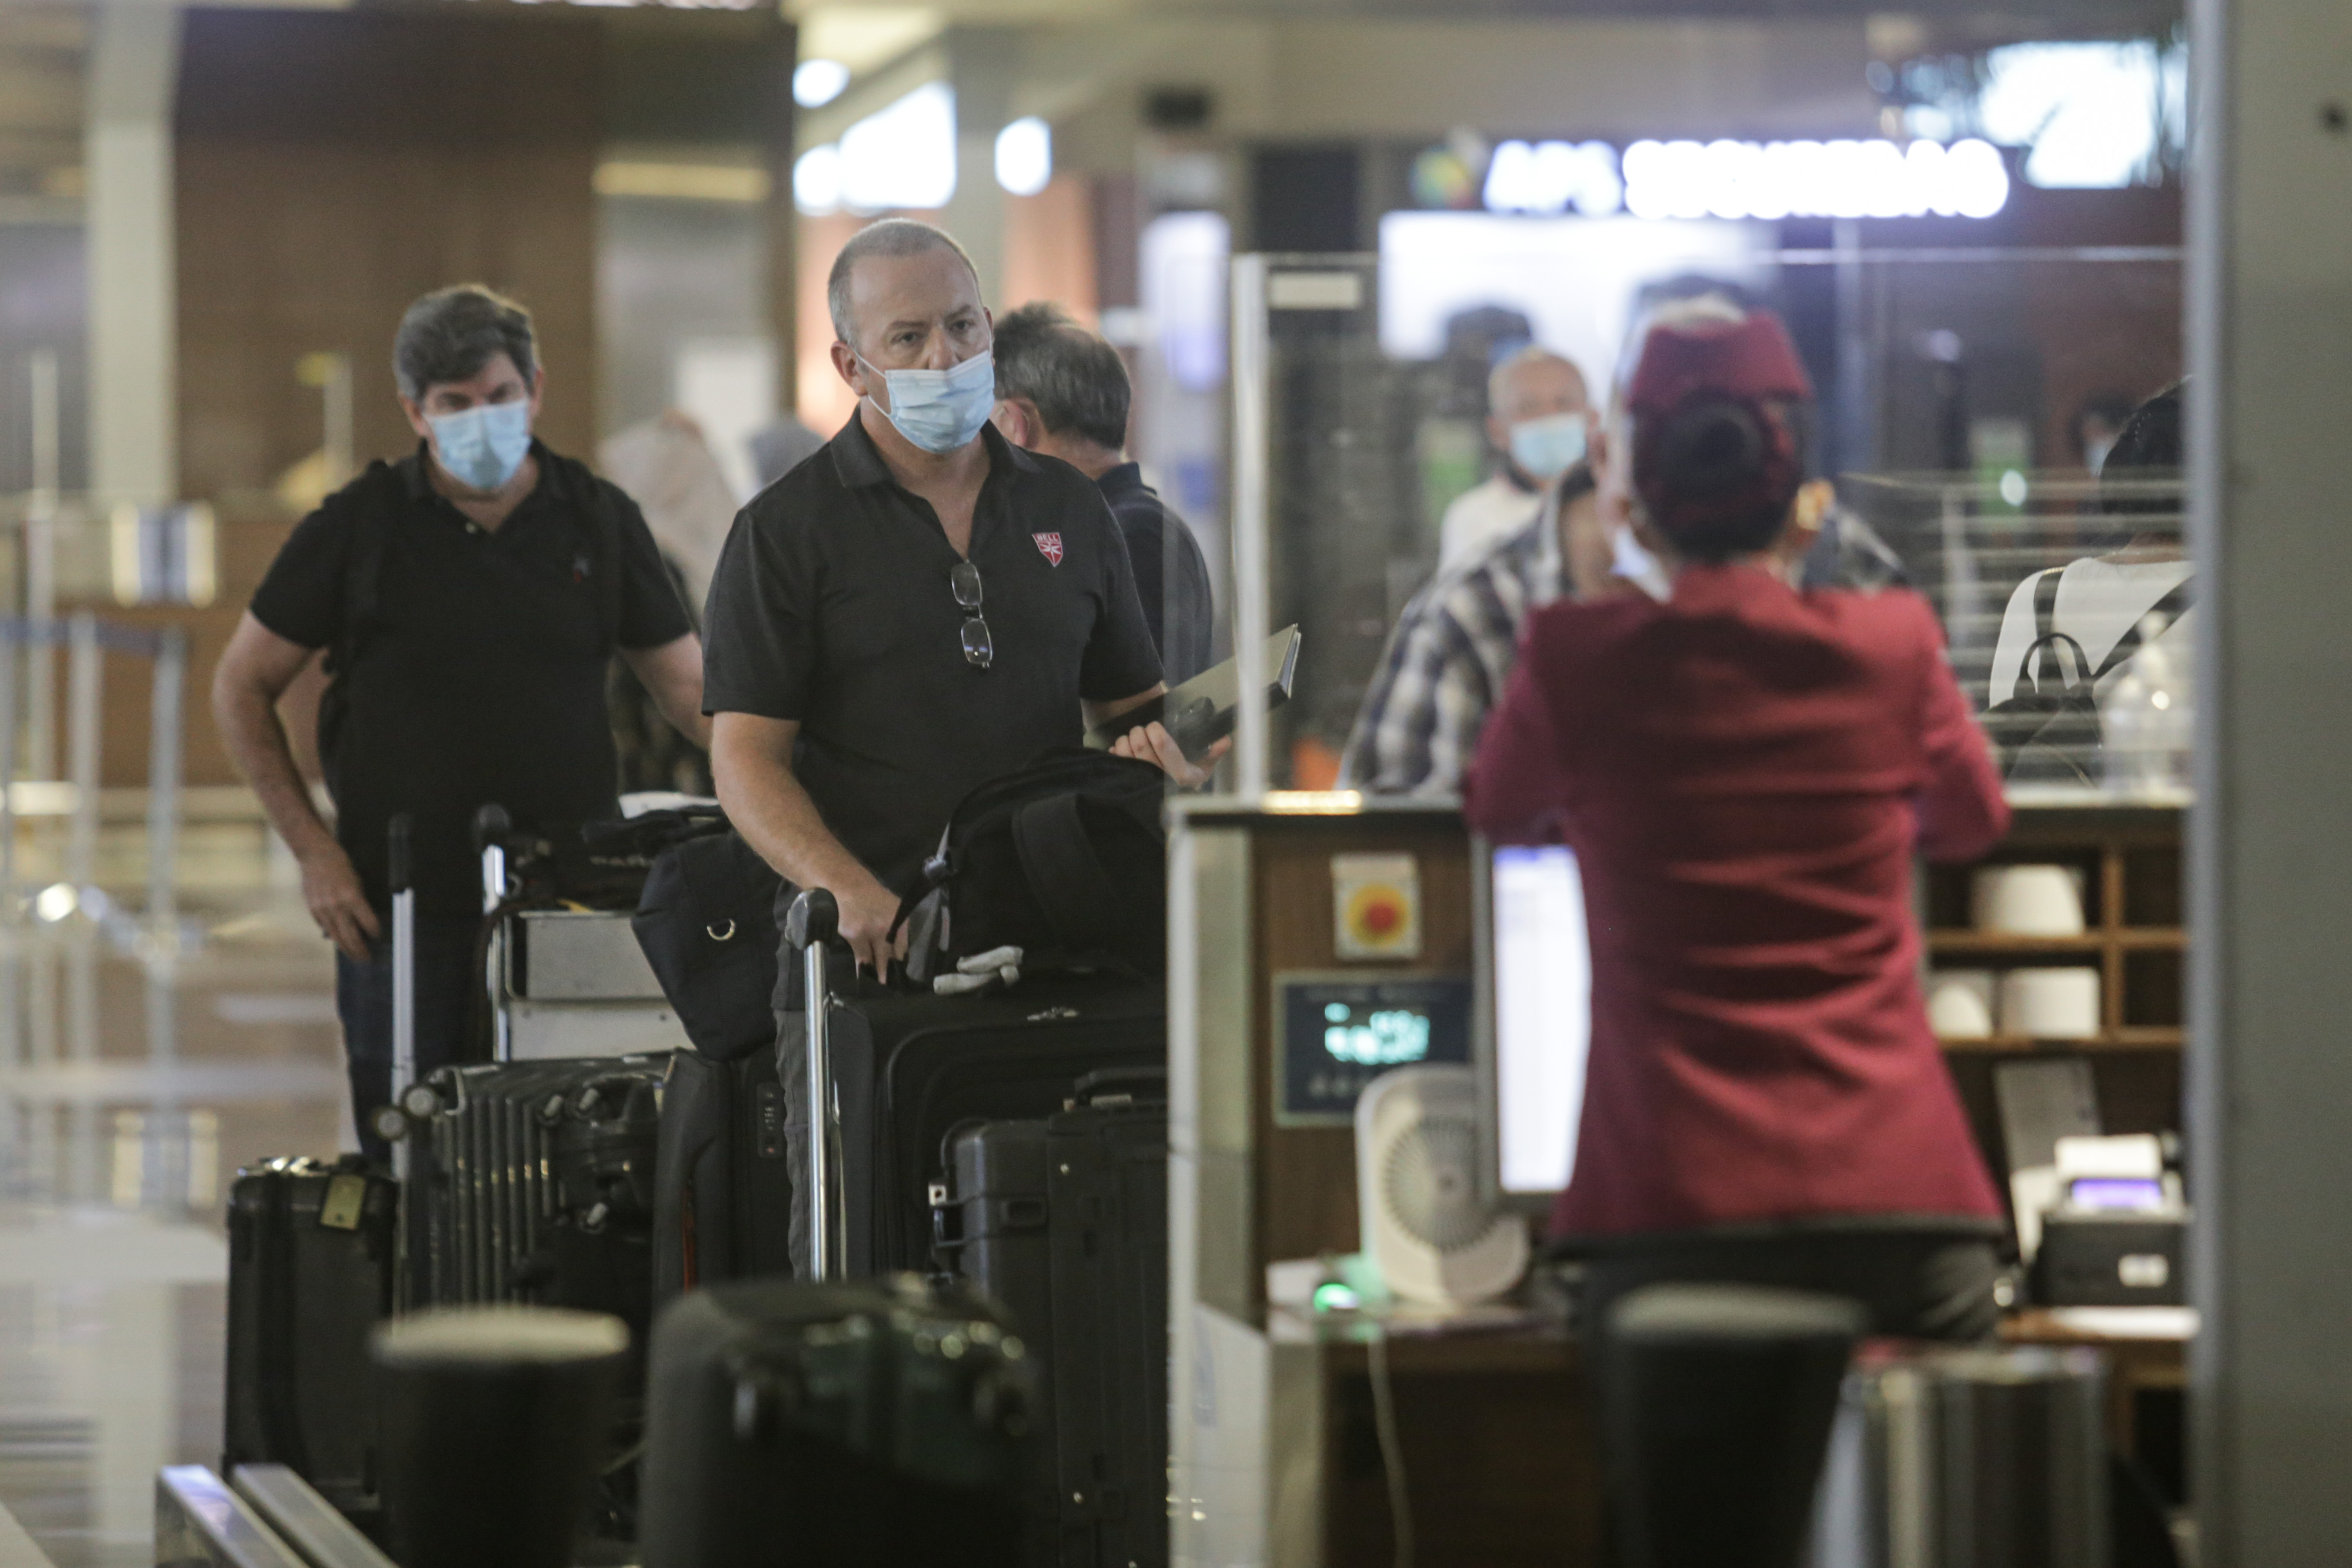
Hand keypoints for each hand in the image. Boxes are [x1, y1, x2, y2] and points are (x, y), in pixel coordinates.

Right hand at [298, 842, 380, 961]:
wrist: (316, 855)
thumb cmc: (341, 865)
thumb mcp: (357, 881)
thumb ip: (359, 902)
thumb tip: (364, 922)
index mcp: (352, 897)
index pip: (368, 923)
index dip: (375, 933)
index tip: (378, 937)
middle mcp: (337, 906)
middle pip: (351, 937)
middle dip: (360, 950)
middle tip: (367, 959)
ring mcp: (323, 909)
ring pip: (336, 937)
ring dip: (347, 949)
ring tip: (355, 956)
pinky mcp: (313, 909)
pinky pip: (325, 927)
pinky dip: (333, 935)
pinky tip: (339, 941)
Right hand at [831, 870, 907, 983]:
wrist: (842, 883)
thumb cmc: (865, 893)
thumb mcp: (889, 906)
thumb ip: (896, 925)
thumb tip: (900, 945)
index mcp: (902, 917)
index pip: (910, 945)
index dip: (909, 960)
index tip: (910, 973)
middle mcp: (892, 925)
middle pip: (897, 955)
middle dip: (896, 970)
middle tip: (898, 984)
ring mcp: (874, 931)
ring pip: (881, 959)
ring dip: (882, 973)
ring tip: (883, 985)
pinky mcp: (857, 935)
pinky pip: (863, 958)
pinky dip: (864, 968)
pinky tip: (864, 977)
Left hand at [1110, 721, 1229, 788]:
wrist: (1171, 804)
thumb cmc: (1187, 780)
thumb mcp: (1204, 769)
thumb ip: (1214, 754)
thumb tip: (1225, 741)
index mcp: (1179, 774)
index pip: (1163, 746)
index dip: (1156, 731)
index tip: (1155, 727)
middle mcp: (1158, 779)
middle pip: (1140, 745)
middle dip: (1139, 731)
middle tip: (1142, 730)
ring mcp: (1140, 782)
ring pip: (1125, 752)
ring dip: (1125, 740)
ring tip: (1132, 739)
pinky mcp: (1126, 783)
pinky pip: (1115, 762)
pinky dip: (1116, 752)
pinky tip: (1122, 751)